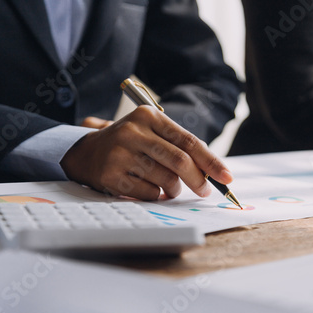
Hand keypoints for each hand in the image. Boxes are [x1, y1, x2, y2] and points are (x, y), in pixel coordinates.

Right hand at [61, 106, 232, 200]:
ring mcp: (120, 153)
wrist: (86, 152)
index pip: (188, 140)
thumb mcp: (151, 132)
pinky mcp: (111, 175)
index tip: (226, 176)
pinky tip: (152, 189)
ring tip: (171, 188)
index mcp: (148, 116)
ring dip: (175, 189)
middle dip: (198, 180)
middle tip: (205, 191)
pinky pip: (149, 192)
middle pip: (179, 161)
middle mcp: (133, 132)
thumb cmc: (130, 143)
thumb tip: (210, 169)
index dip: (211, 161)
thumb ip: (178, 145)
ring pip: (165, 179)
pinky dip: (158, 196)